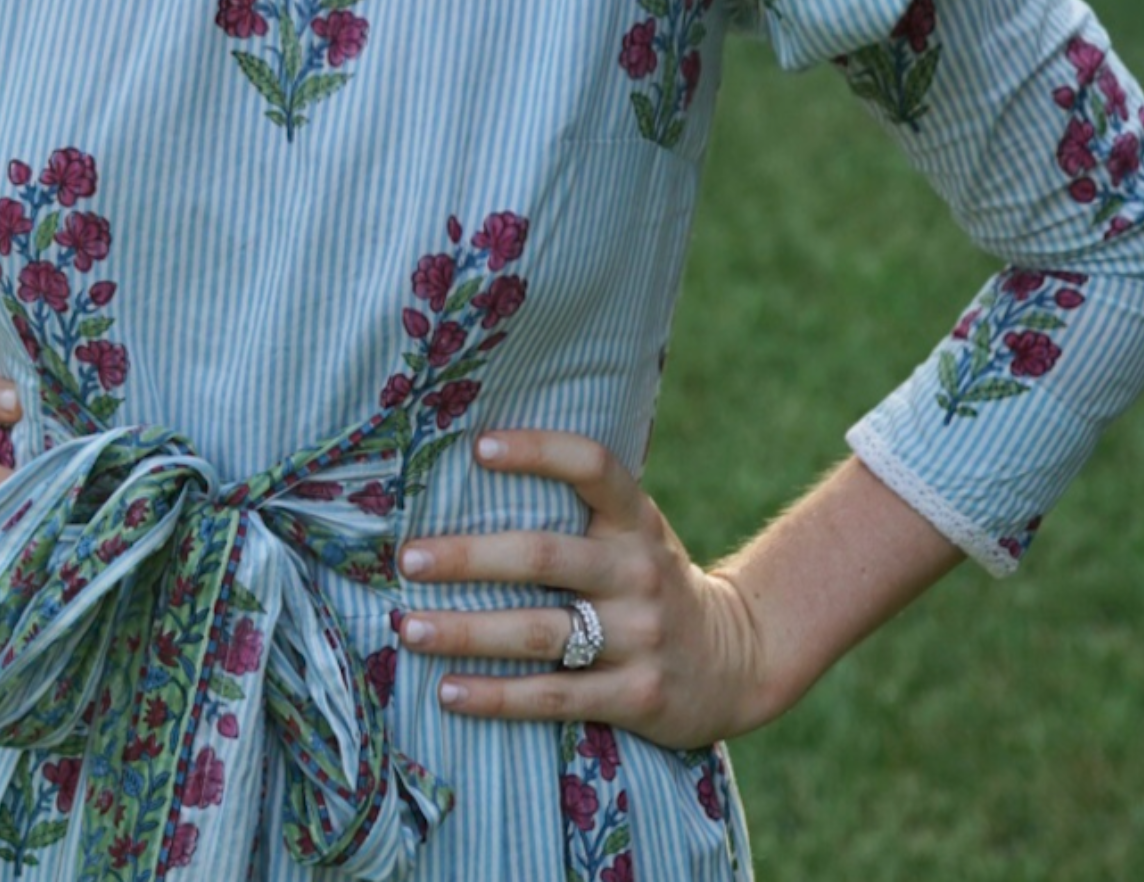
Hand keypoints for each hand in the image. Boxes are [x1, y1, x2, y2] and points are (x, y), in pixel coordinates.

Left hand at [395, 430, 769, 749]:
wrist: (737, 662)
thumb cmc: (651, 581)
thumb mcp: (635, 531)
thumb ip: (578, 509)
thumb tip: (473, 472)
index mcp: (636, 520)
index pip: (592, 466)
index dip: (538, 451)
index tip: (478, 447)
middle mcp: (638, 571)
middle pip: (542, 556)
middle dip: (467, 557)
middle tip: (407, 559)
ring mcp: (639, 636)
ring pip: (537, 631)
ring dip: (464, 632)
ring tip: (407, 628)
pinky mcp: (635, 696)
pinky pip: (553, 697)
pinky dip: (496, 696)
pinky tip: (448, 691)